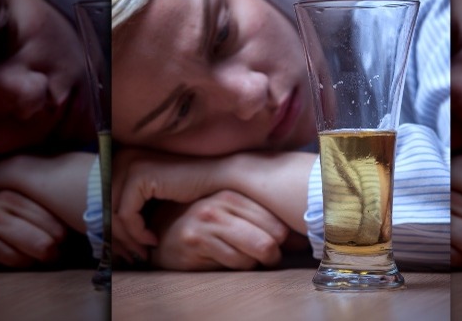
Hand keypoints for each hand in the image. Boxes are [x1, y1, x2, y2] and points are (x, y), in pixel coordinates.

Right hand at [0, 190, 66, 268]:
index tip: (61, 241)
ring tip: (29, 255)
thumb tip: (73, 225)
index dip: (61, 236)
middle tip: (52, 254)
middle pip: (44, 240)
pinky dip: (16, 264)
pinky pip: (9, 261)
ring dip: (32, 260)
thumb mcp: (13, 209)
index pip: (51, 220)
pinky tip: (10, 257)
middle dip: (51, 252)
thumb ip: (37, 212)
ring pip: (27, 255)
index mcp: (11, 195)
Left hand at [112, 148, 313, 258]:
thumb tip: (111, 227)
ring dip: (127, 237)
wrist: (221, 179)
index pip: (103, 200)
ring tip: (145, 250)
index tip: (129, 249)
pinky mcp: (140, 176)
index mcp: (126, 161)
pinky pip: (126, 213)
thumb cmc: (195, 192)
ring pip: (112, 212)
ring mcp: (131, 165)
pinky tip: (153, 240)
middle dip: (117, 235)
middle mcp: (124, 159)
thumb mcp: (160, 199)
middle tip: (133, 255)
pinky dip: (137, 231)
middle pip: (103, 206)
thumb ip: (138, 206)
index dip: (114, 228)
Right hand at [121, 191, 288, 270]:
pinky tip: (222, 260)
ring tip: (239, 256)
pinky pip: (233, 265)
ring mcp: (206, 222)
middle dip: (271, 256)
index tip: (277, 245)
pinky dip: (235, 268)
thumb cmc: (205, 223)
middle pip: (269, 241)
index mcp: (234, 193)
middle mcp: (220, 204)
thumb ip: (263, 219)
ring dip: (252, 264)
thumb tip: (300, 239)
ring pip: (252, 256)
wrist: (161, 232)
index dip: (282, 241)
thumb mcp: (233, 213)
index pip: (276, 223)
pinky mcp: (195, 241)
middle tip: (264, 257)